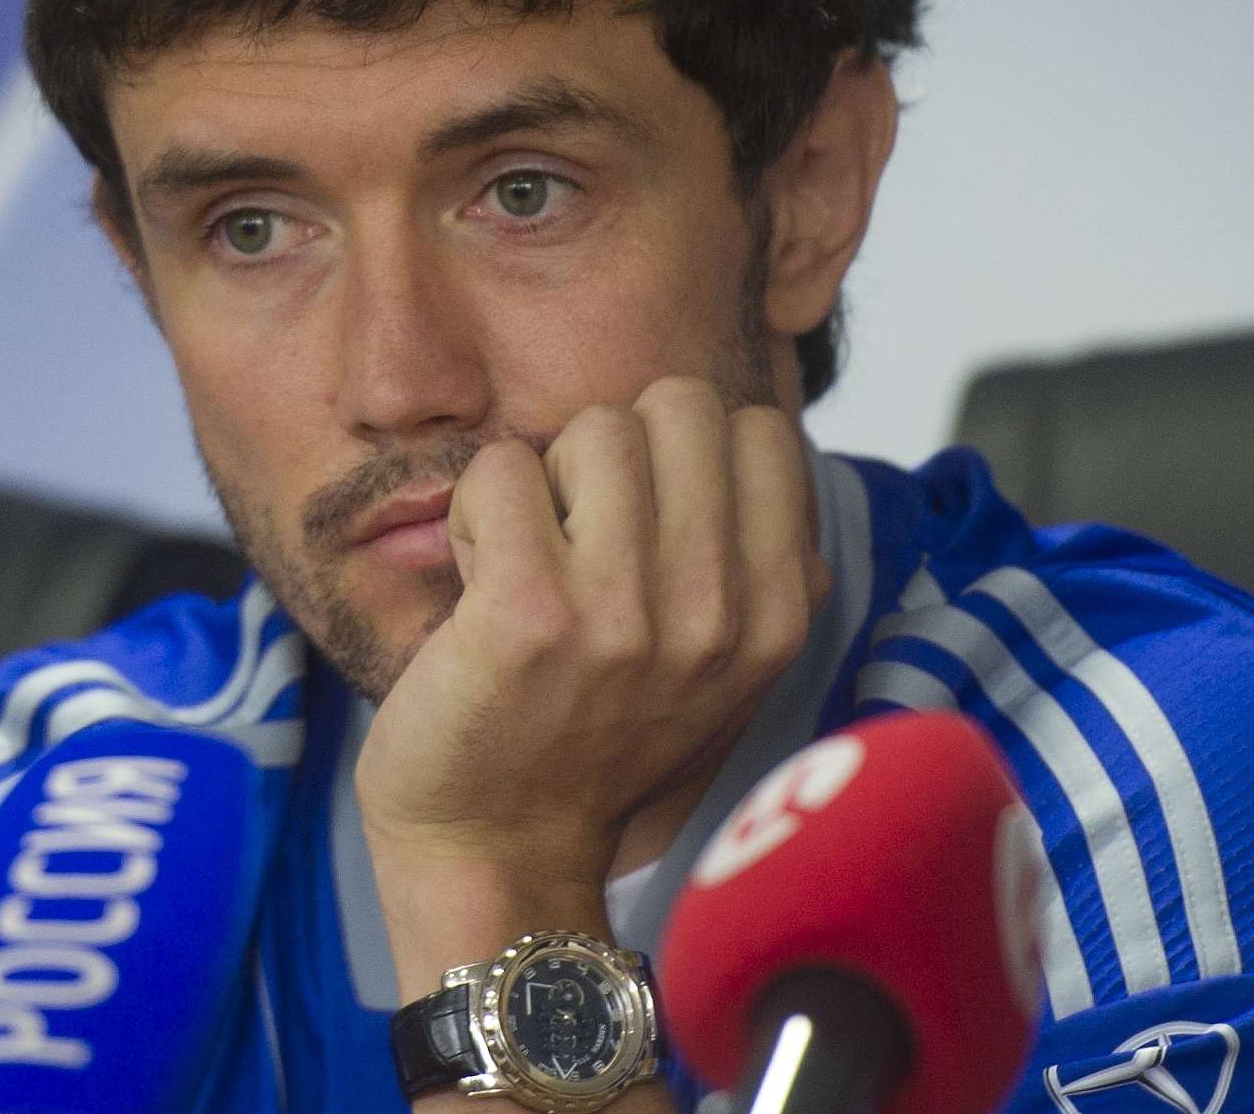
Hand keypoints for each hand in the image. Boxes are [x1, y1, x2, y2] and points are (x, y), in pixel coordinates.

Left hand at [355, 378, 828, 892]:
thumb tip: (754, 447)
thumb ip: (757, 567)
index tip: (644, 524)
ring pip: (595, 426)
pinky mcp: (528, 614)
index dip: (687, 452)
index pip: (764, 431)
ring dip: (544, 479)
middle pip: (680, 405)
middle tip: (577, 534)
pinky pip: (503, 468)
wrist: (498, 847)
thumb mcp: (722, 670)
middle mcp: (716, 614)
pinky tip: (477, 576)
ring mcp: (625, 614)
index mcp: (776, 618)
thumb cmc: (595, 739)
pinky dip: (476, 506)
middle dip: (615, 450)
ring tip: (527, 560)